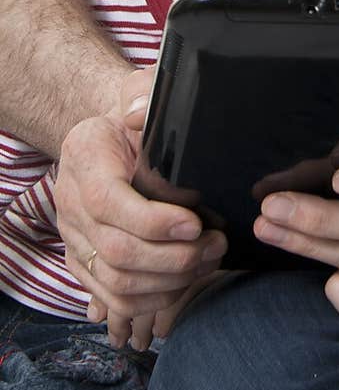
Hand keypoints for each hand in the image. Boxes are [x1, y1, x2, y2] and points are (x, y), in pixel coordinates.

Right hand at [56, 67, 227, 347]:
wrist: (115, 137)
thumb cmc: (140, 116)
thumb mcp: (142, 89)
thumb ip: (144, 93)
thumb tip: (140, 115)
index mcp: (83, 155)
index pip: (107, 201)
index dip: (153, 220)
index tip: (196, 222)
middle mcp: (70, 202)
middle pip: (116, 250)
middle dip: (174, 257)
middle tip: (216, 244)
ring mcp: (75, 237)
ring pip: (117, 282)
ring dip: (170, 281)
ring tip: (208, 260)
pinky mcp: (86, 264)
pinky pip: (115, 298)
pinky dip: (154, 300)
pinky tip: (185, 282)